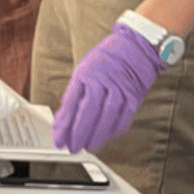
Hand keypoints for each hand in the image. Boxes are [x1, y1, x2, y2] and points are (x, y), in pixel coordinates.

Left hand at [53, 24, 165, 153]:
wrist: (135, 46)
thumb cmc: (105, 60)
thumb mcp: (83, 71)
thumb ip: (75, 95)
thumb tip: (63, 120)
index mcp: (84, 74)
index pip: (71, 103)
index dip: (64, 124)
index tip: (58, 137)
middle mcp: (102, 80)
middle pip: (88, 112)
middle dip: (78, 133)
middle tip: (72, 147)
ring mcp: (120, 88)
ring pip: (107, 117)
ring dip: (97, 136)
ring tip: (88, 147)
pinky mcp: (134, 95)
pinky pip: (125, 117)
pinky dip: (115, 130)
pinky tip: (107, 137)